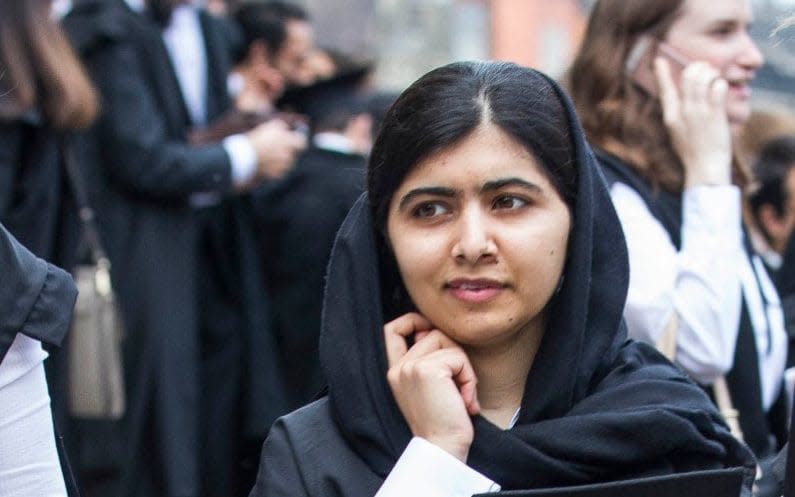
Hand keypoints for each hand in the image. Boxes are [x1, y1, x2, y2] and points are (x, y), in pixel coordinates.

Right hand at [246, 119, 306, 180]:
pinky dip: (275, 167)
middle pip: (293, 153)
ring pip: (287, 162)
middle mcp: (290, 156)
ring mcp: (284, 166)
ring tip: (270, 154)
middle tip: (277, 146)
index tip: (294, 138)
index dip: (298, 140)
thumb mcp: (273, 126)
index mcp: (291, 143)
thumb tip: (288, 130)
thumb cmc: (260, 139)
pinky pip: (280, 170)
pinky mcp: (278, 175)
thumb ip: (284, 127)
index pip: (302, 142)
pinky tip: (267, 162)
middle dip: (288, 150)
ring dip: (282, 159)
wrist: (247, 155)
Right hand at [384, 312, 479, 461]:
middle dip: (454, 355)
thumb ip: (427, 361)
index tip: (430, 332)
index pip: (392, 330)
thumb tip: (435, 334)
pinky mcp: (426, 369)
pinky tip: (464, 402)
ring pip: (448, 342)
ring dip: (464, 369)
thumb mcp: (429, 389)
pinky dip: (469, 379)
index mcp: (393, 372)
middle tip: (459, 388)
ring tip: (461, 397)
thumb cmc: (443, 424)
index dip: (412, 321)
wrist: (442, 450)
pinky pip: (458, 357)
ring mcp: (409, 367)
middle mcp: (397, 368)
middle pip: (433, 333)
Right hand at [655, 57, 731, 186]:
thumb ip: (677, 115)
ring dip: (711, 73)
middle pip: (687, 77)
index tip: (659, 60)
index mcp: (671, 116)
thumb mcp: (677, 132)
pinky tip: (722, 89)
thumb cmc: (693, 152)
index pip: (665, 90)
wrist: (704, 167)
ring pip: (703, 78)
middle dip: (698, 67)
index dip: (662, 73)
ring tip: (716, 78)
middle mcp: (683, 111)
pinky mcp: (714, 114)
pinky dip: (721, 84)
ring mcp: (699, 112)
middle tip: (707, 70)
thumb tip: (679, 100)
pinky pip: (718, 88)